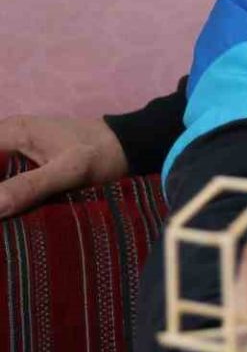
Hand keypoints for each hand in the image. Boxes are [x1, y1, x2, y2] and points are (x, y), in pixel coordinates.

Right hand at [0, 115, 129, 216]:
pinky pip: (2, 174)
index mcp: (12, 131)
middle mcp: (7, 135)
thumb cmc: (101, 153)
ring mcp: (15, 147)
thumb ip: (31, 187)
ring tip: (3, 220)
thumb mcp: (70, 171)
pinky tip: (6, 210)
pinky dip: (3, 192)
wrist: (129, 146)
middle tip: (0, 219)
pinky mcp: (25, 160)